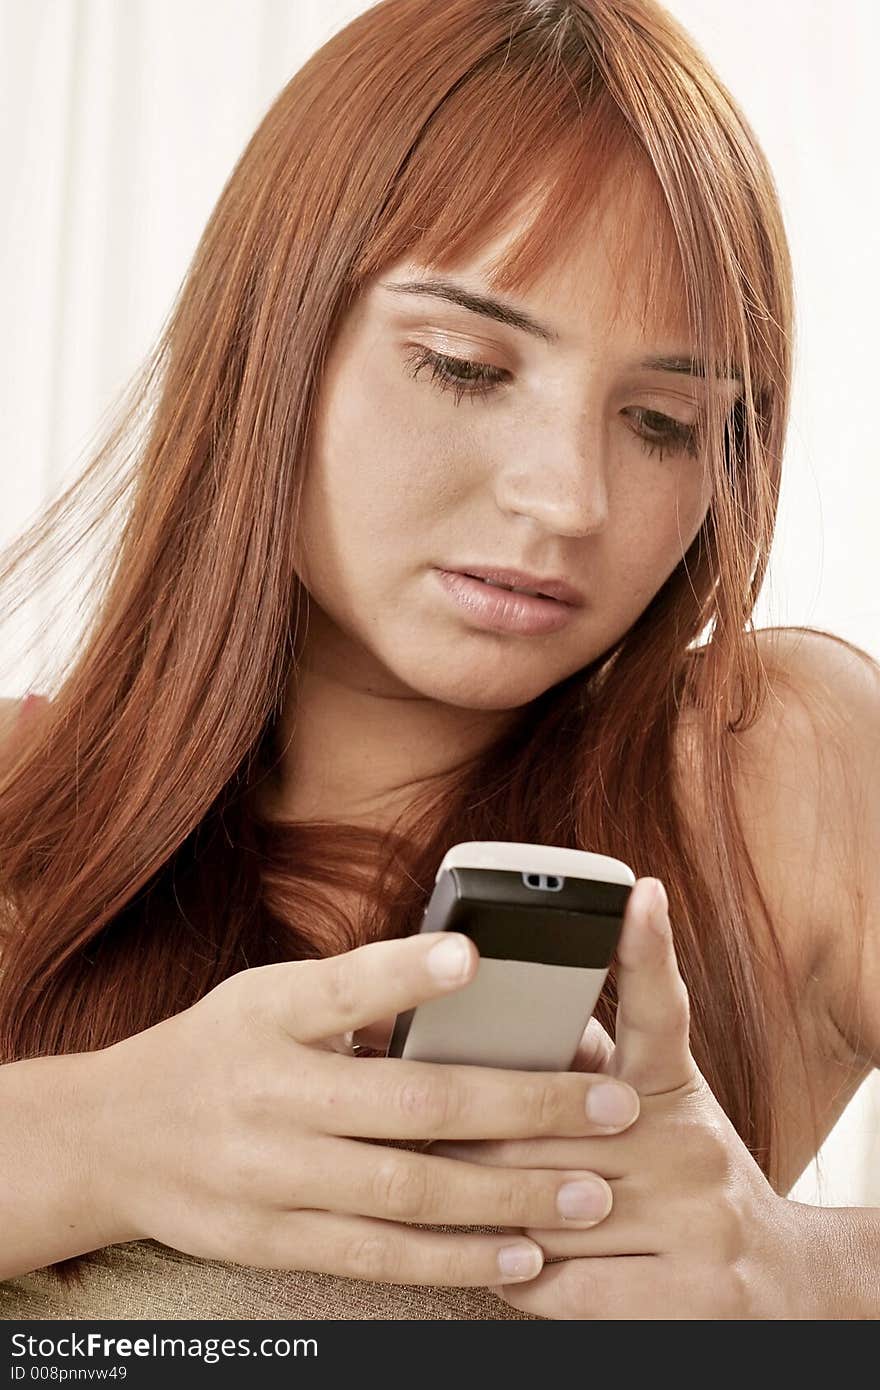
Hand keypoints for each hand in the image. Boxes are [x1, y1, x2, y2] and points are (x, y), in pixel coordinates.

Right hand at [88, 930, 640, 1289]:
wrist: (116, 1136)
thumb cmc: (221, 1047)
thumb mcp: (270, 995)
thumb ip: (356, 991)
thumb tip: (467, 978)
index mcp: (272, 1015)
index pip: (344, 989)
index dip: (407, 973)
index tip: (473, 956)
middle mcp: (272, 1096)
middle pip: (411, 1104)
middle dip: (524, 1107)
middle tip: (613, 1105)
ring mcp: (271, 1178)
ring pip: (407, 1192)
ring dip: (509, 1196)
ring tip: (590, 1194)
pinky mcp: (272, 1241)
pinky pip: (376, 1256)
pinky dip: (453, 1257)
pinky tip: (518, 1253)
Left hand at [429, 878, 807, 1318]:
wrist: (779, 1277)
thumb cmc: (684, 1176)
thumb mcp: (655, 1107)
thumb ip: (590, 1060)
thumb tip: (503, 1008)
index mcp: (673, 1088)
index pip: (661, 1009)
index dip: (649, 948)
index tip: (637, 893)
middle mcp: (691, 1144)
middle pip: (543, 1127)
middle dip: (470, 1134)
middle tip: (410, 1125)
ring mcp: (697, 1220)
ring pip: (543, 1208)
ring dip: (482, 1209)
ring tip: (441, 1196)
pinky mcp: (692, 1296)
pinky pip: (563, 1284)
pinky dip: (518, 1275)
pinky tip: (502, 1260)